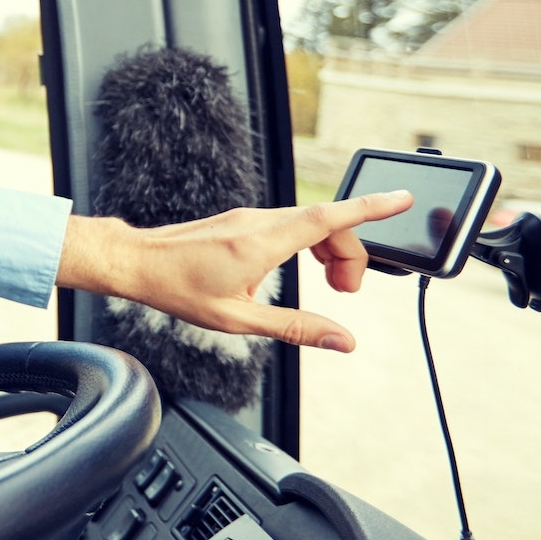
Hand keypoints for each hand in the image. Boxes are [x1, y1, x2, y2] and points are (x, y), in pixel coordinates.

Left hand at [57, 190, 413, 352]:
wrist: (137, 262)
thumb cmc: (178, 290)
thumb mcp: (238, 320)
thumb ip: (294, 328)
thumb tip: (342, 340)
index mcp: (260, 243)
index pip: (327, 218)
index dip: (370, 207)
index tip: (403, 198)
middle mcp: (258, 221)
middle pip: (328, 223)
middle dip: (352, 253)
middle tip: (347, 292)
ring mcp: (250, 216)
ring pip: (311, 222)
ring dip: (332, 249)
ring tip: (333, 286)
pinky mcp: (244, 220)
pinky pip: (292, 222)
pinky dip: (311, 242)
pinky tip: (304, 269)